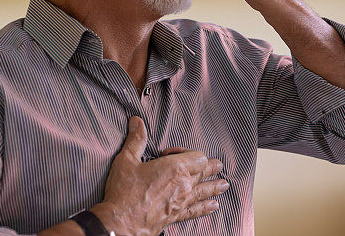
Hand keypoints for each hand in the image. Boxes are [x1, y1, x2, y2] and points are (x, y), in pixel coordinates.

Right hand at [93, 116, 228, 235]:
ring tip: (224, 184)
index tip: (171, 153)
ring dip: (215, 186)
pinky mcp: (177, 216)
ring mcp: (182, 201)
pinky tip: (213, 206)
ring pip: (205, 191)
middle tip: (218, 165)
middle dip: (211, 167)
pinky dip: (206, 208)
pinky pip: (196, 210)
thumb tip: (137, 122)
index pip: (197, 156)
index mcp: (174, 167)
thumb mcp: (126, 160)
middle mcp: (183, 184)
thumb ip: (136, 140)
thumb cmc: (123, 192)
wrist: (120, 223)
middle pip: (204, 172)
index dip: (188, 152)